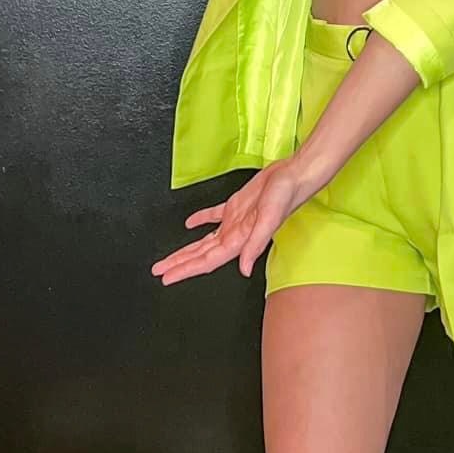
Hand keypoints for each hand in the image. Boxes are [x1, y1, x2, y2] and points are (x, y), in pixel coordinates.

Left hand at [151, 156, 318, 286]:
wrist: (294, 175)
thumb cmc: (286, 196)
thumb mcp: (269, 219)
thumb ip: (255, 244)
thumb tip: (243, 269)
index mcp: (239, 239)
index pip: (206, 261)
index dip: (185, 270)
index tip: (167, 277)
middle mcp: (234, 234)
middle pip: (200, 255)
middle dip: (179, 264)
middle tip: (159, 271)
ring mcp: (234, 222)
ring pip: (204, 241)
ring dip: (186, 250)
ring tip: (170, 258)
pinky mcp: (236, 206)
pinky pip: (213, 217)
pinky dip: (200, 220)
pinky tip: (190, 223)